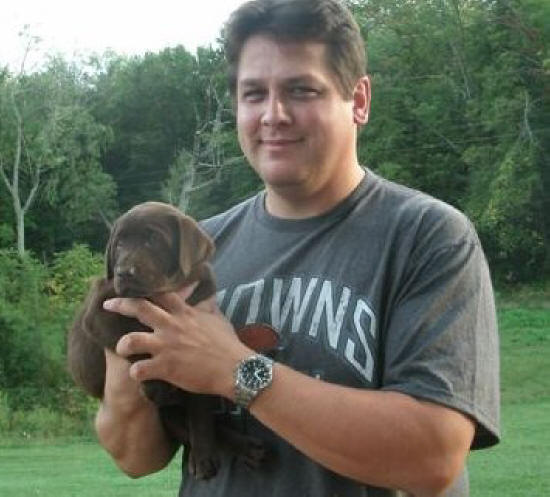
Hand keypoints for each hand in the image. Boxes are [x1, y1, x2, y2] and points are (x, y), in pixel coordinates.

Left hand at [102, 285, 250, 398]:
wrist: (234, 369)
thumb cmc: (227, 344)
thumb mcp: (217, 319)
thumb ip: (207, 306)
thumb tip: (207, 294)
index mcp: (184, 313)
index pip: (160, 293)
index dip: (143, 288)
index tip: (130, 286)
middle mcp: (171, 326)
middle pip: (139, 308)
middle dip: (120, 304)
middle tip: (107, 304)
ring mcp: (166, 346)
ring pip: (131, 340)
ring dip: (122, 344)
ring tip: (122, 349)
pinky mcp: (165, 367)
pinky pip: (139, 369)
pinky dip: (135, 373)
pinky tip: (139, 375)